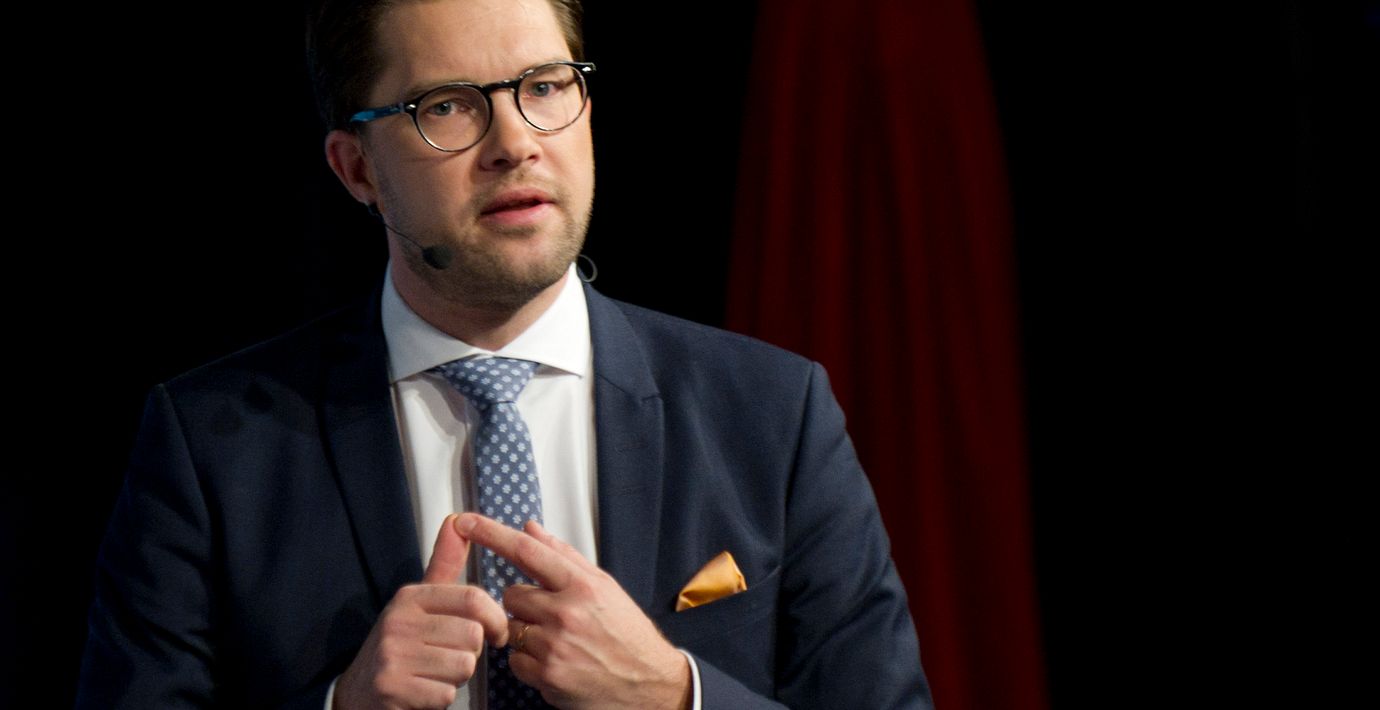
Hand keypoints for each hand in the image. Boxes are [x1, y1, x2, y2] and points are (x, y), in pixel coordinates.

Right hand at [334, 514, 509, 709]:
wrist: (360, 691)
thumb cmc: (402, 642)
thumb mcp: (420, 600)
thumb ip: (445, 564)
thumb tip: (458, 519)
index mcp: (411, 596)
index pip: (473, 599)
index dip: (496, 618)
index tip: (497, 631)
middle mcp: (399, 622)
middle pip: (473, 635)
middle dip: (473, 651)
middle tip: (454, 654)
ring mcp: (393, 656)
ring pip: (464, 665)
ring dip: (459, 675)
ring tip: (437, 671)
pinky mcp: (393, 688)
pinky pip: (447, 693)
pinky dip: (443, 696)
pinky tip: (425, 689)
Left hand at [456, 513, 690, 709]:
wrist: (648, 682)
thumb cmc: (626, 632)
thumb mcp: (603, 585)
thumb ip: (563, 555)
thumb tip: (530, 529)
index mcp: (582, 585)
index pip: (526, 551)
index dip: (490, 533)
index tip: (466, 522)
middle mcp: (567, 613)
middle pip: (511, 595)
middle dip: (524, 603)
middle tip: (552, 614)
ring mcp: (555, 646)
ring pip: (509, 628)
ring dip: (525, 633)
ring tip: (557, 640)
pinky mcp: (547, 676)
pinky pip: (514, 661)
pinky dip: (528, 661)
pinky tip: (555, 661)